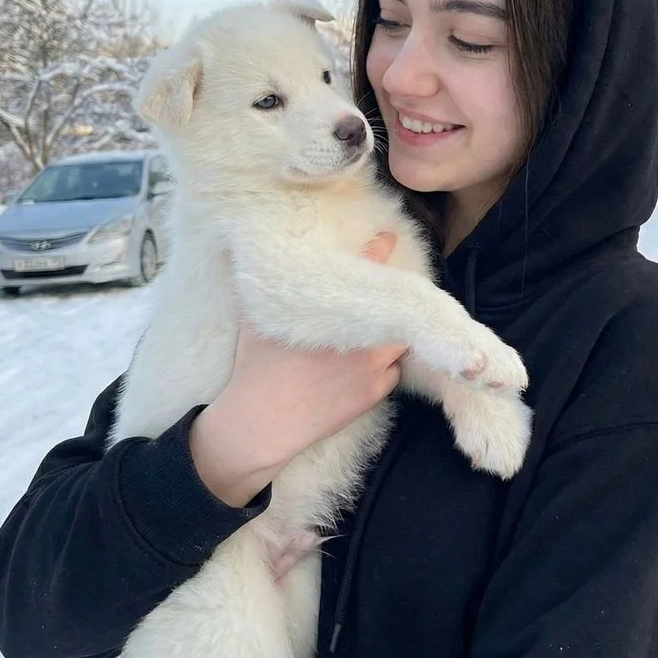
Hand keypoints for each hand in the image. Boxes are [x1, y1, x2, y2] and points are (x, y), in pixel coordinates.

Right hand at [190, 232, 404, 506]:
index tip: (388, 237)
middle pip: (395, 306)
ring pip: (400, 339)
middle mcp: (362, 332)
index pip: (370, 266)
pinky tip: (365, 368)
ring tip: (375, 333)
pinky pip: (394, 371)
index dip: (381, 248)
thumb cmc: (256, 366)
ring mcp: (372, 364)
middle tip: (384, 295)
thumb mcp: (257, 316)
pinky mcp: (375, 392)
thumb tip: (268, 260)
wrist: (263, 421)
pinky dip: (386, 366)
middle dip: (392, 299)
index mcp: (335, 309)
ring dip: (393, 333)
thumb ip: (273, 286)